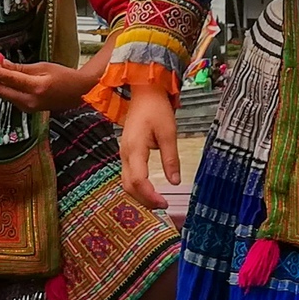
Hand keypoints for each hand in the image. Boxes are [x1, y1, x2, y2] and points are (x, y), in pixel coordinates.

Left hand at [0, 58, 88, 112]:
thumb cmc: (64, 77)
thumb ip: (20, 68)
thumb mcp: (43, 67)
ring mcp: (29, 108)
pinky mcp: (28, 109)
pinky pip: (11, 97)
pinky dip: (1, 88)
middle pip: (2, 91)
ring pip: (5, 95)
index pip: (10, 79)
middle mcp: (31, 101)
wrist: (79, 93)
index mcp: (37, 88)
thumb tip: (1, 65)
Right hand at [117, 85, 181, 209]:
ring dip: (140, 195)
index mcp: (135, 148)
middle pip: (128, 186)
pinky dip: (137, 187)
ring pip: (126, 182)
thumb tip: (175, 182)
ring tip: (158, 201)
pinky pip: (128, 175)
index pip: (138, 180)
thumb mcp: (169, 132)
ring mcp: (124, 153)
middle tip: (163, 206)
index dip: (149, 195)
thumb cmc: (156, 109)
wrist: (144, 93)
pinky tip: (150, 190)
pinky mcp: (127, 153)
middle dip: (144, 200)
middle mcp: (125, 153)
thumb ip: (171, 158)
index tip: (164, 203)